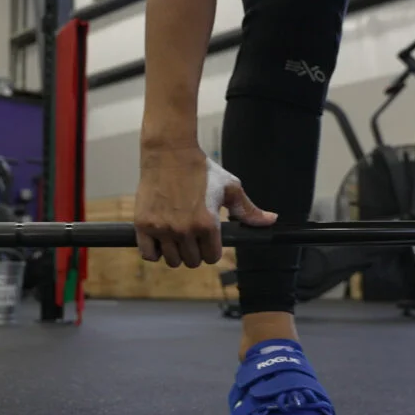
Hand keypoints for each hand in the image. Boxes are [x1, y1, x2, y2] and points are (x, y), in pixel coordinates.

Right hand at [133, 145, 276, 267]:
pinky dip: (153, 252)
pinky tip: (159, 241)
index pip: (211, 257)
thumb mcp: (229, 187)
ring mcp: (163, 228)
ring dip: (174, 253)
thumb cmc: (202, 169)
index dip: (210, 250)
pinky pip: (148, 254)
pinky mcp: (144, 224)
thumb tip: (270, 221)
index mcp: (208, 224)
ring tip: (175, 238)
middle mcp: (185, 230)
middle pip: (191, 262)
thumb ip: (248, 210)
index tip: (206, 240)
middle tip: (190, 237)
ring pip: (171, 261)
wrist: (169, 153)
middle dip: (193, 252)